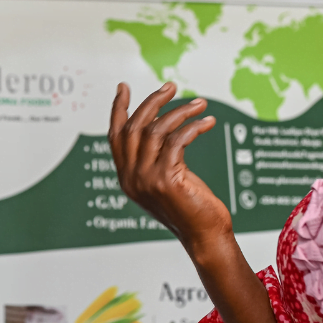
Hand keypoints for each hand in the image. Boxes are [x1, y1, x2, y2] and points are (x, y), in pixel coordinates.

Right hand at [110, 83, 231, 250]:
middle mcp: (131, 177)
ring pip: (156, 130)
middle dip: (153, 102)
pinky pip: (177, 141)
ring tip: (199, 104)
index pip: (116, 136)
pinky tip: (206, 123)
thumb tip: (159, 125)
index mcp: (127, 177)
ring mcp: (146, 179)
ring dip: (179, 112)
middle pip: (135, 127)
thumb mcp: (165, 178)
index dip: (118, 110)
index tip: (123, 87)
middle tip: (171, 87)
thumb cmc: (190, 207)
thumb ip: (155, 158)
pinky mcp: (166, 179)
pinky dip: (193, 127)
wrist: (204, 235)